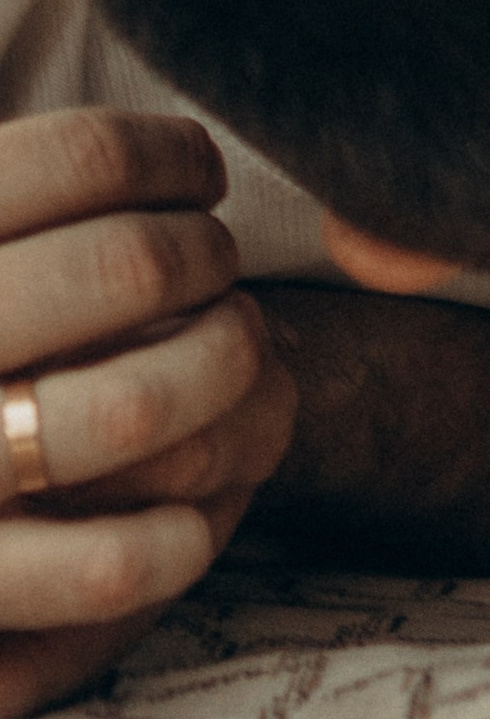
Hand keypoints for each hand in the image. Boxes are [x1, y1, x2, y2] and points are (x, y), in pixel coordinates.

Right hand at [0, 111, 296, 718]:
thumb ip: (30, 214)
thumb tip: (182, 154)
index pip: (78, 158)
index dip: (171, 156)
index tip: (199, 176)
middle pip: (129, 267)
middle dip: (205, 259)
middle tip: (214, 267)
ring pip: (135, 407)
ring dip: (220, 372)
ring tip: (229, 352)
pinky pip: (113, 564)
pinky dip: (181, 533)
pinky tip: (188, 513)